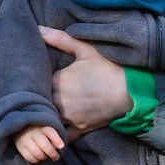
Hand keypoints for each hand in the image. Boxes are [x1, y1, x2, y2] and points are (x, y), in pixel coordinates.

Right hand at [14, 124, 64, 163]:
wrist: (22, 127)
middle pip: (44, 145)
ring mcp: (24, 138)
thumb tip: (59, 148)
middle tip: (56, 157)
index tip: (61, 146)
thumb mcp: (47, 127)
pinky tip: (38, 158)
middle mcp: (32, 131)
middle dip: (52, 153)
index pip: (50, 132)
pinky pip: (29, 157)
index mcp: (42, 125)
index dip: (56, 139)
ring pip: (37, 153)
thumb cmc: (40, 130)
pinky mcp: (19, 146)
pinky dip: (36, 160)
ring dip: (44, 157)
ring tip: (46, 156)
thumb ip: (54, 136)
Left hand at [43, 26, 130, 140]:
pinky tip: (53, 131)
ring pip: (48, 119)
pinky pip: (63, 136)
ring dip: (45, 116)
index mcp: (58, 80)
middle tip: (35, 97)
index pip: (37, 83)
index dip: (35, 82)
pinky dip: (57, 134)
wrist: (131, 90)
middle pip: (40, 102)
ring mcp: (70, 116)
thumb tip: (38, 29)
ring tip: (41, 113)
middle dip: (38, 99)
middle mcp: (60, 100)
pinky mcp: (81, 127)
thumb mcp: (85, 49)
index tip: (33, 80)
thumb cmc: (109, 66)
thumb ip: (61, 39)